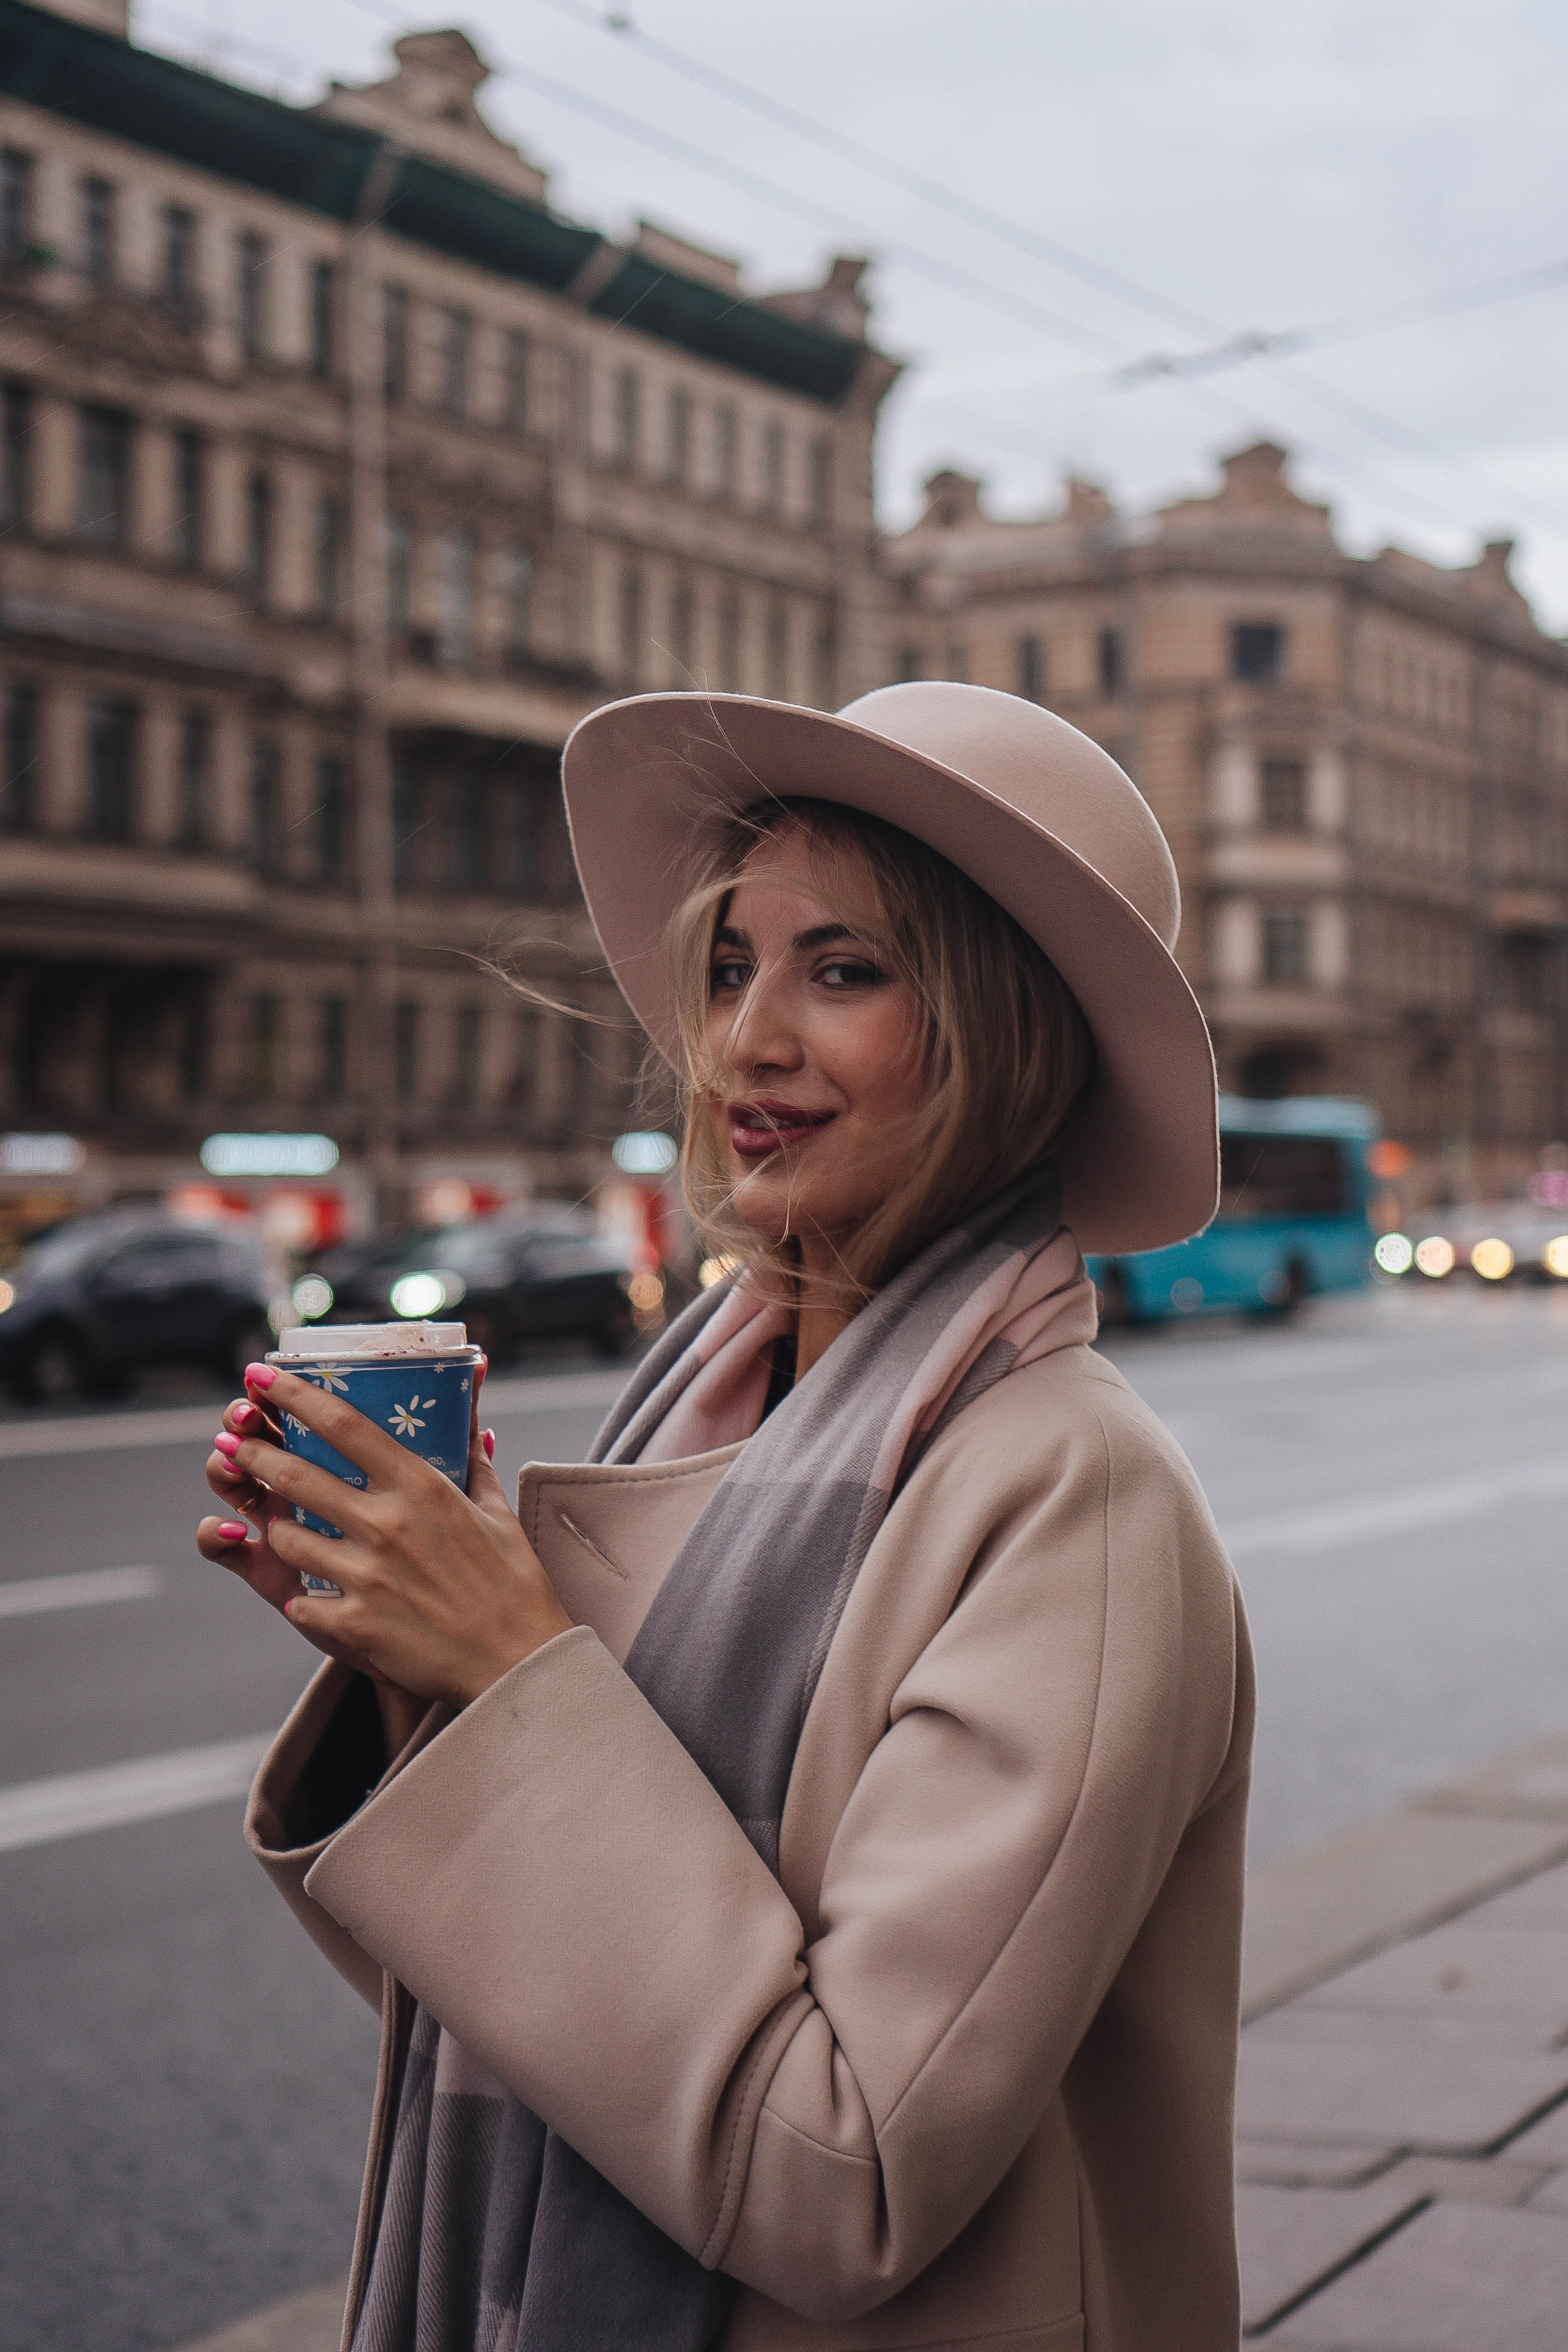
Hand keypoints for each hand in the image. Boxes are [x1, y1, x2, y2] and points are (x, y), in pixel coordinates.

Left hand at [196, 1360, 571, 1709]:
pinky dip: (302, 1597)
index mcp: (419, 1488)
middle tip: (232, 1440)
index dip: (294, 1394)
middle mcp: (386, 1525)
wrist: (517, 1663)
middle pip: (295, 1474)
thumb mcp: (496, 1511)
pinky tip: (310, 1596)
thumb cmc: (513, 1583)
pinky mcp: (354, 1624)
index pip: (343, 1425)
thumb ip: (473, 1460)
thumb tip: (475, 1419)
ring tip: (279, 1522)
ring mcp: (365, 1576)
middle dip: (253, 1452)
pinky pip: (301, 1602)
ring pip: (286, 1536)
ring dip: (276, 1525)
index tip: (262, 1375)